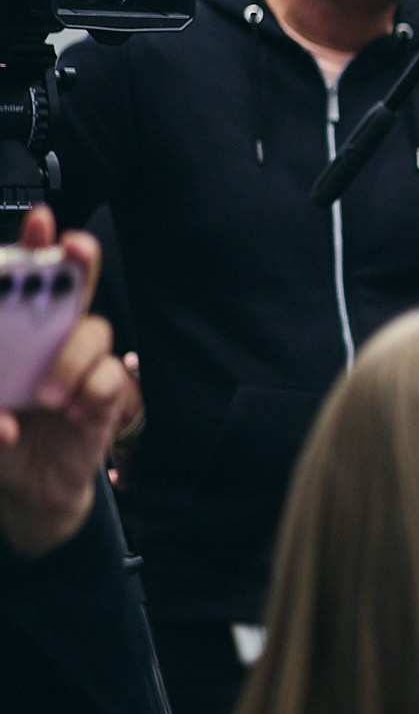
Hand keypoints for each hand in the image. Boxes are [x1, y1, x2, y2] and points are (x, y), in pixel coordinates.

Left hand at [0, 207, 134, 558]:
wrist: (25, 491)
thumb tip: (4, 421)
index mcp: (9, 331)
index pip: (23, 279)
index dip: (35, 246)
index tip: (41, 221)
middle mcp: (47, 339)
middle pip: (73, 285)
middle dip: (78, 261)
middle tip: (75, 250)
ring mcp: (79, 365)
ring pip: (95, 332)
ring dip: (71, 359)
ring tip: (49, 396)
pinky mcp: (104, 397)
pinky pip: (112, 378)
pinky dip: (94, 392)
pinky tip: (75, 412)